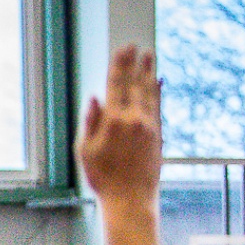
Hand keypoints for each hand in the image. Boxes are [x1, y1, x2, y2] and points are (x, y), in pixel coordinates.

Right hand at [77, 45, 160, 205]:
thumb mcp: (85, 151)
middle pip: (135, 84)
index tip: (122, 49)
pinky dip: (158, 92)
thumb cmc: (103, 178)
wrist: (130, 199)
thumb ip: (90, 122)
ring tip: (149, 56)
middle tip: (137, 46)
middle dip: (135, 64)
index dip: (119, 65)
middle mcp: (134, 119)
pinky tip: (159, 82)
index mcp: (113, 121)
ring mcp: (149, 125)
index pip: (116, 85)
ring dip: (149, 72)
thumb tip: (94, 98)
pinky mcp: (158, 134)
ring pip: (149, 92)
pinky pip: (158, 106)